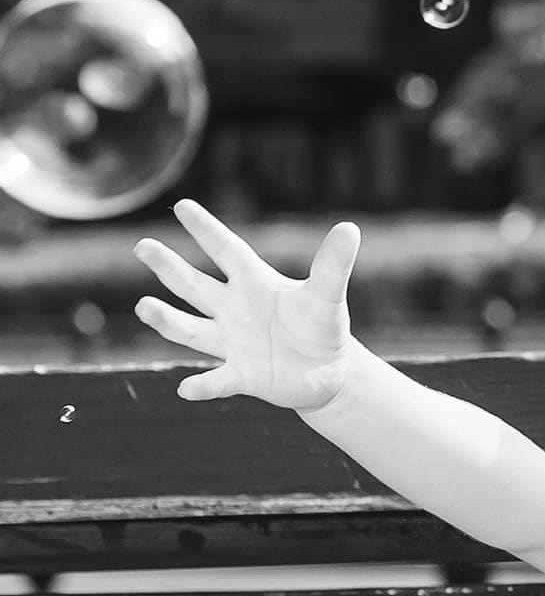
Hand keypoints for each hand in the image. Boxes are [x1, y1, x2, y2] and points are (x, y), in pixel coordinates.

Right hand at [133, 199, 361, 414]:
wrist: (326, 371)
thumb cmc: (321, 326)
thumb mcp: (327, 294)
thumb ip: (333, 265)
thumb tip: (349, 228)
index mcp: (256, 284)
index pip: (227, 250)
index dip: (206, 229)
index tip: (182, 205)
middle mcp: (234, 310)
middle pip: (196, 285)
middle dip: (170, 267)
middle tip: (142, 245)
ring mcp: (232, 343)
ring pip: (191, 330)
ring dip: (168, 321)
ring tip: (144, 307)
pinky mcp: (239, 376)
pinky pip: (216, 381)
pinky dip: (202, 386)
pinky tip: (187, 389)